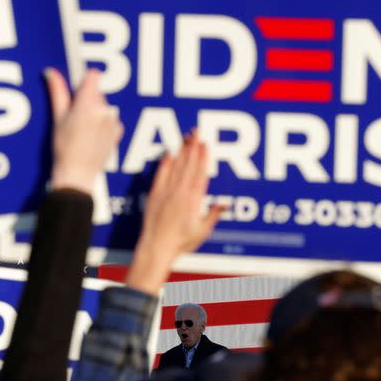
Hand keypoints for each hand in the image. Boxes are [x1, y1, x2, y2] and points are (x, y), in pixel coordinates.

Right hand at [45, 68, 122, 193]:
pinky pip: (110, 119)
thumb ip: (57, 92)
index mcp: (88, 103)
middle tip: (74, 118)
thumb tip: (51, 72)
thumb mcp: (58, 118)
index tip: (76, 93)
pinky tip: (92, 137)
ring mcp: (112, 121)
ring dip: (95, 113)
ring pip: (104, 106)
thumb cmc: (64, 148)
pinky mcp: (117, 132)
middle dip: (86, 100)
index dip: (83, 82)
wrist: (77, 174)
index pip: (92, 76)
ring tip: (82, 131)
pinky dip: (103, 124)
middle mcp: (104, 109)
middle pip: (97, 93)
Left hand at [125, 130, 223, 293]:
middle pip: (188, 165)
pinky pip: (160, 176)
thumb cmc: (181, 243)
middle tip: (196, 132)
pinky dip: (164, 165)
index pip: (200, 173)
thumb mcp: (202, 231)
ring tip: (186, 138)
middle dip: (193, 148)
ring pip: (176, 167)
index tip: (205, 144)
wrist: (157, 247)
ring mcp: (166, 193)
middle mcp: (180, 193)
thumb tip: (225, 203)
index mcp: (194, 200)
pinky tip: (168, 154)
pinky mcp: (155, 196)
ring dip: (181, 152)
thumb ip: (213, 215)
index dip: (203, 158)